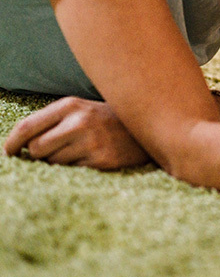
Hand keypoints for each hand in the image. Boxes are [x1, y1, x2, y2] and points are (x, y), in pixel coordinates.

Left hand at [2, 97, 149, 168]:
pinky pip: (73, 171)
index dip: (12, 143)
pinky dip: (77, 168)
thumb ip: (52, 121)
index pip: (27, 127)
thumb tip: (19, 145)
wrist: (148, 126)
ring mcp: (92, 142)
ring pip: (54, 163)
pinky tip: (92, 158)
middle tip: (54, 151)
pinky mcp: (102, 160)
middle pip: (36, 149)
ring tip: (80, 151)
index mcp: (70, 105)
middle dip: (40, 154)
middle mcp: (80, 122)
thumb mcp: (81, 109)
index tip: (9, 152)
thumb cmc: (107, 119)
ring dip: (61, 162)